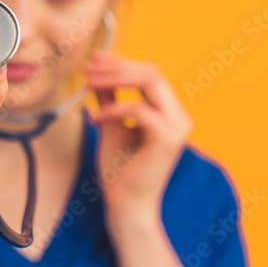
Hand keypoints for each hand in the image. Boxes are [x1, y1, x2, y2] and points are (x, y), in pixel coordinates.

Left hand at [85, 51, 192, 223]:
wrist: (127, 206)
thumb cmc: (119, 170)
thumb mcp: (110, 124)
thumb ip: (108, 98)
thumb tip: (98, 69)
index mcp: (169, 113)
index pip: (150, 74)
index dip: (121, 63)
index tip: (93, 60)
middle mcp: (179, 117)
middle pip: (152, 72)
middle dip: (117, 66)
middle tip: (88, 68)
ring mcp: (177, 128)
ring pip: (151, 82)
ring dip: (115, 78)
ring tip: (88, 82)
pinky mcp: (167, 140)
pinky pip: (139, 109)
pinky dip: (114, 109)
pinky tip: (95, 118)